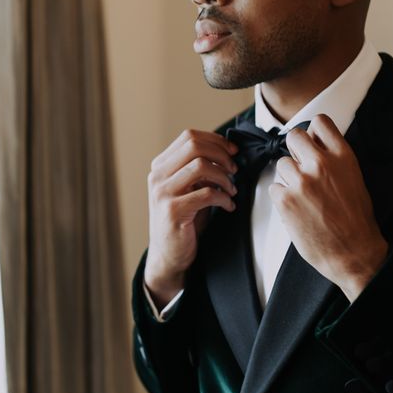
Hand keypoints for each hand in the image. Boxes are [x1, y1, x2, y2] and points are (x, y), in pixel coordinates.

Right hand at [144, 129, 238, 306]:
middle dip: (221, 155)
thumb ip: (201, 170)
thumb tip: (228, 152)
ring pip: (201, 166)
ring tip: (231, 190)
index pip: (189, 136)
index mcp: (161, 166)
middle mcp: (157, 176)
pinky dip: (223, 197)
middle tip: (234, 170)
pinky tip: (228, 205)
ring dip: (224, 177)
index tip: (232, 151)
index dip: (216, 140)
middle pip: (194, 146)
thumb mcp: (189, 189)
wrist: (168, 255)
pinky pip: (206, 193)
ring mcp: (162, 193)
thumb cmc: (183, 221)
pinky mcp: (172, 210)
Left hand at [269, 114, 387, 301]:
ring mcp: (301, 181)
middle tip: (302, 169)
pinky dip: (281, 198)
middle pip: (294, 137)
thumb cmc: (356, 219)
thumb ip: (334, 159)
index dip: (312, 132)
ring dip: (288, 178)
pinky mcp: (285, 199)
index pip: (320, 122)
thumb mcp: (354, 178)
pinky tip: (297, 210)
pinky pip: (275, 187)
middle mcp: (321, 164)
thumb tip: (315, 145)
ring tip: (303, 197)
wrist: (353, 252)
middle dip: (296, 151)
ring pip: (282, 164)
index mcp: (343, 156)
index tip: (312, 142)